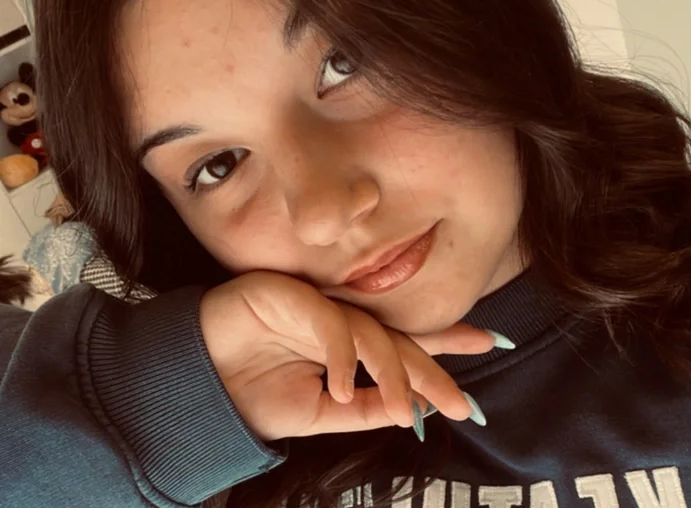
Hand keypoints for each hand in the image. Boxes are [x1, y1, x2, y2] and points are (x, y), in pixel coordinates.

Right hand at [200, 271, 495, 440]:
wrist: (194, 387)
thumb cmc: (249, 395)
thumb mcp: (315, 413)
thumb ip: (360, 409)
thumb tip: (409, 412)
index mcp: (345, 347)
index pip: (400, 349)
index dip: (438, 358)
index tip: (478, 375)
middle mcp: (338, 323)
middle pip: (396, 339)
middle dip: (433, 365)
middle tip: (461, 399)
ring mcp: (317, 307)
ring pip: (370, 332)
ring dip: (392, 371)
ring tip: (405, 411)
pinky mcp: (292, 296)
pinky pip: (330, 324)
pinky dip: (341, 355)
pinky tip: (343, 386)